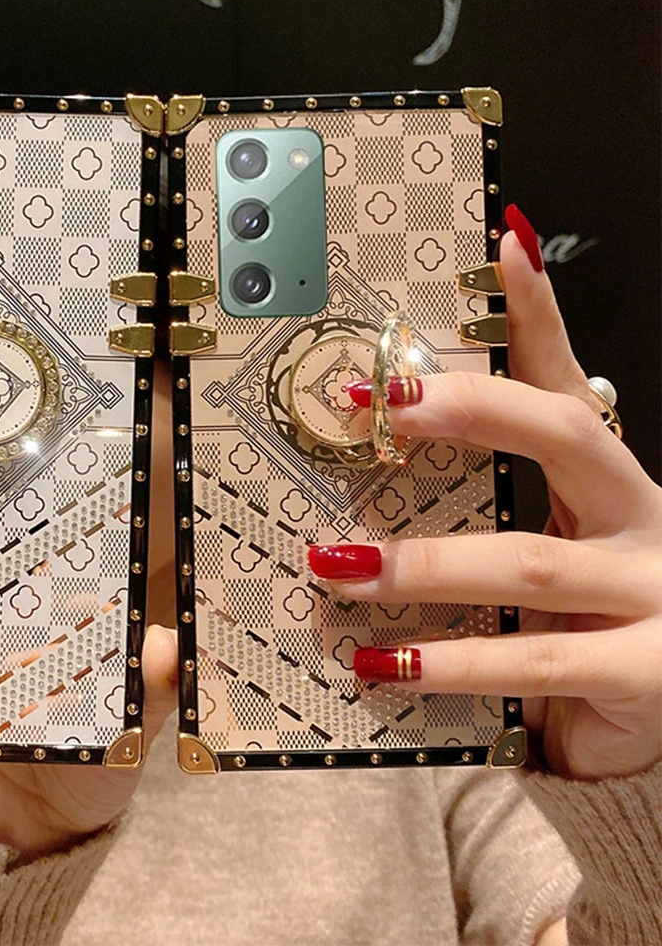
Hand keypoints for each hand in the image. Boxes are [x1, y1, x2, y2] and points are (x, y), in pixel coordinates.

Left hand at [308, 215, 661, 779]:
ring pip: (528, 561)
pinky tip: (383, 663)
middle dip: (472, 410)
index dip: (539, 314)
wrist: (654, 719)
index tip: (502, 247)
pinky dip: (450, 661)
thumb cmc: (586, 615)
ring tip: (335, 567)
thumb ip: (493, 496)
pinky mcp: (647, 673)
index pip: (569, 383)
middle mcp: (645, 520)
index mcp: (612, 482)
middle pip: (566, 434)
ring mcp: (655, 595)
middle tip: (382, 403)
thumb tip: (409, 436)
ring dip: (421, 563)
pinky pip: (534, 659)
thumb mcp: (546, 543)